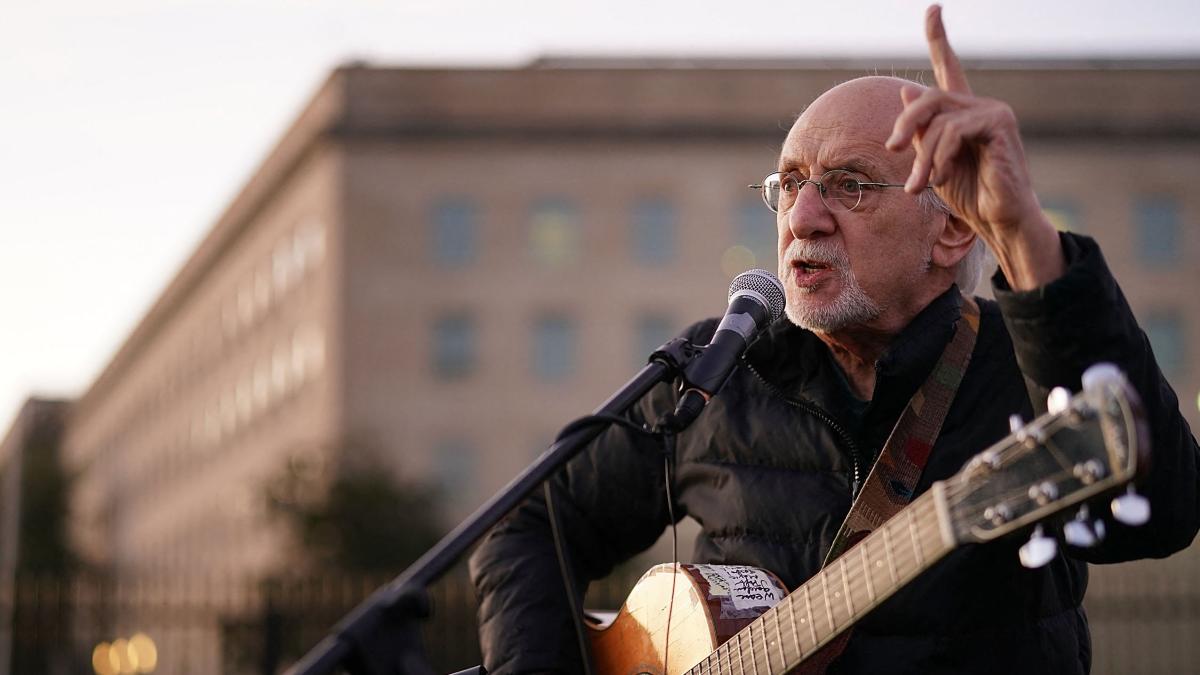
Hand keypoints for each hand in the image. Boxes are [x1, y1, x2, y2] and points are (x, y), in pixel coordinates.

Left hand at [886, 4, 1063, 289]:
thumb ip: (921, 129)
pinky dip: (940, 156)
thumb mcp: (932, 161)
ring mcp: (993, 112)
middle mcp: (980, 105)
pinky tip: (940, 177)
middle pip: (929, 97)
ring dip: (923, 156)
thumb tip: (908, 89)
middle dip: (906, 124)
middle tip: (894, 149)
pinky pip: (954, 131)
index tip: (933, 9)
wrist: (998, 219)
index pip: (951, 67)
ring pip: (938, 119)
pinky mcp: (999, 124)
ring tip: (919, 184)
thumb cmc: (968, 194)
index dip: (940, 37)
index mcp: (963, 112)